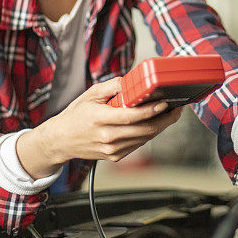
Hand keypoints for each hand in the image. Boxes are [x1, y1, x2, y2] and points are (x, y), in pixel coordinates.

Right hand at [17, 77, 181, 177]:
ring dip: (160, 127)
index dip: (152, 111)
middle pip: (144, 130)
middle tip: (177, 109)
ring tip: (170, 115)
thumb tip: (133, 80)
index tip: (165, 103)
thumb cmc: (76, 115)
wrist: (61, 140)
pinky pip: (137, 144)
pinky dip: (148, 134)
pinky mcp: (114, 156)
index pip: (132, 116)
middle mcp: (107, 137)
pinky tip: (154, 124)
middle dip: (164, 120)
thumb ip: (113, 86)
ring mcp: (112, 149)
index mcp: (100, 119)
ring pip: (144, 139)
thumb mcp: (91, 94)